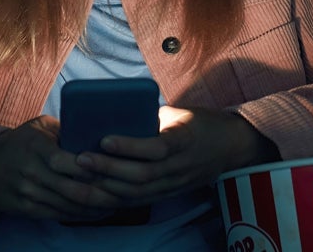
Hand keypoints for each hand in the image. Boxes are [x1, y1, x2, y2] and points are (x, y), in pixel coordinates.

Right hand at [0, 116, 116, 220]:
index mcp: (36, 147)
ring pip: (68, 206)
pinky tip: (97, 212)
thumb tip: (98, 132)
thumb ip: (66, 129)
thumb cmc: (21, 141)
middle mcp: (31, 172)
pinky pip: (58, 215)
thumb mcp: (39, 126)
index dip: (91, 169)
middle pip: (72, 189)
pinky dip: (80, 215)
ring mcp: (28, 193)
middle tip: (124, 192)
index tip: (113, 169)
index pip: (66, 162)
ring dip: (95, 208)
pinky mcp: (26, 209)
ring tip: (118, 204)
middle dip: (101, 194)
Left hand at [77, 106, 277, 203]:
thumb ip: (149, 116)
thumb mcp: (178, 113)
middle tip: (80, 159)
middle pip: (142, 175)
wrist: (231, 146)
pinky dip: (116, 198)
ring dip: (107, 186)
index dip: (130, 146)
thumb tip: (113, 112)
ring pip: (138, 192)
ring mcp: (175, 183)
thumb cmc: (200, 123)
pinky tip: (95, 192)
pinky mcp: (170, 193)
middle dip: (108, 169)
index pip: (157, 148)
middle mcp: (180, 166)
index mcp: (185, 139)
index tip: (104, 139)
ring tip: (81, 177)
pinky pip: (140, 200)